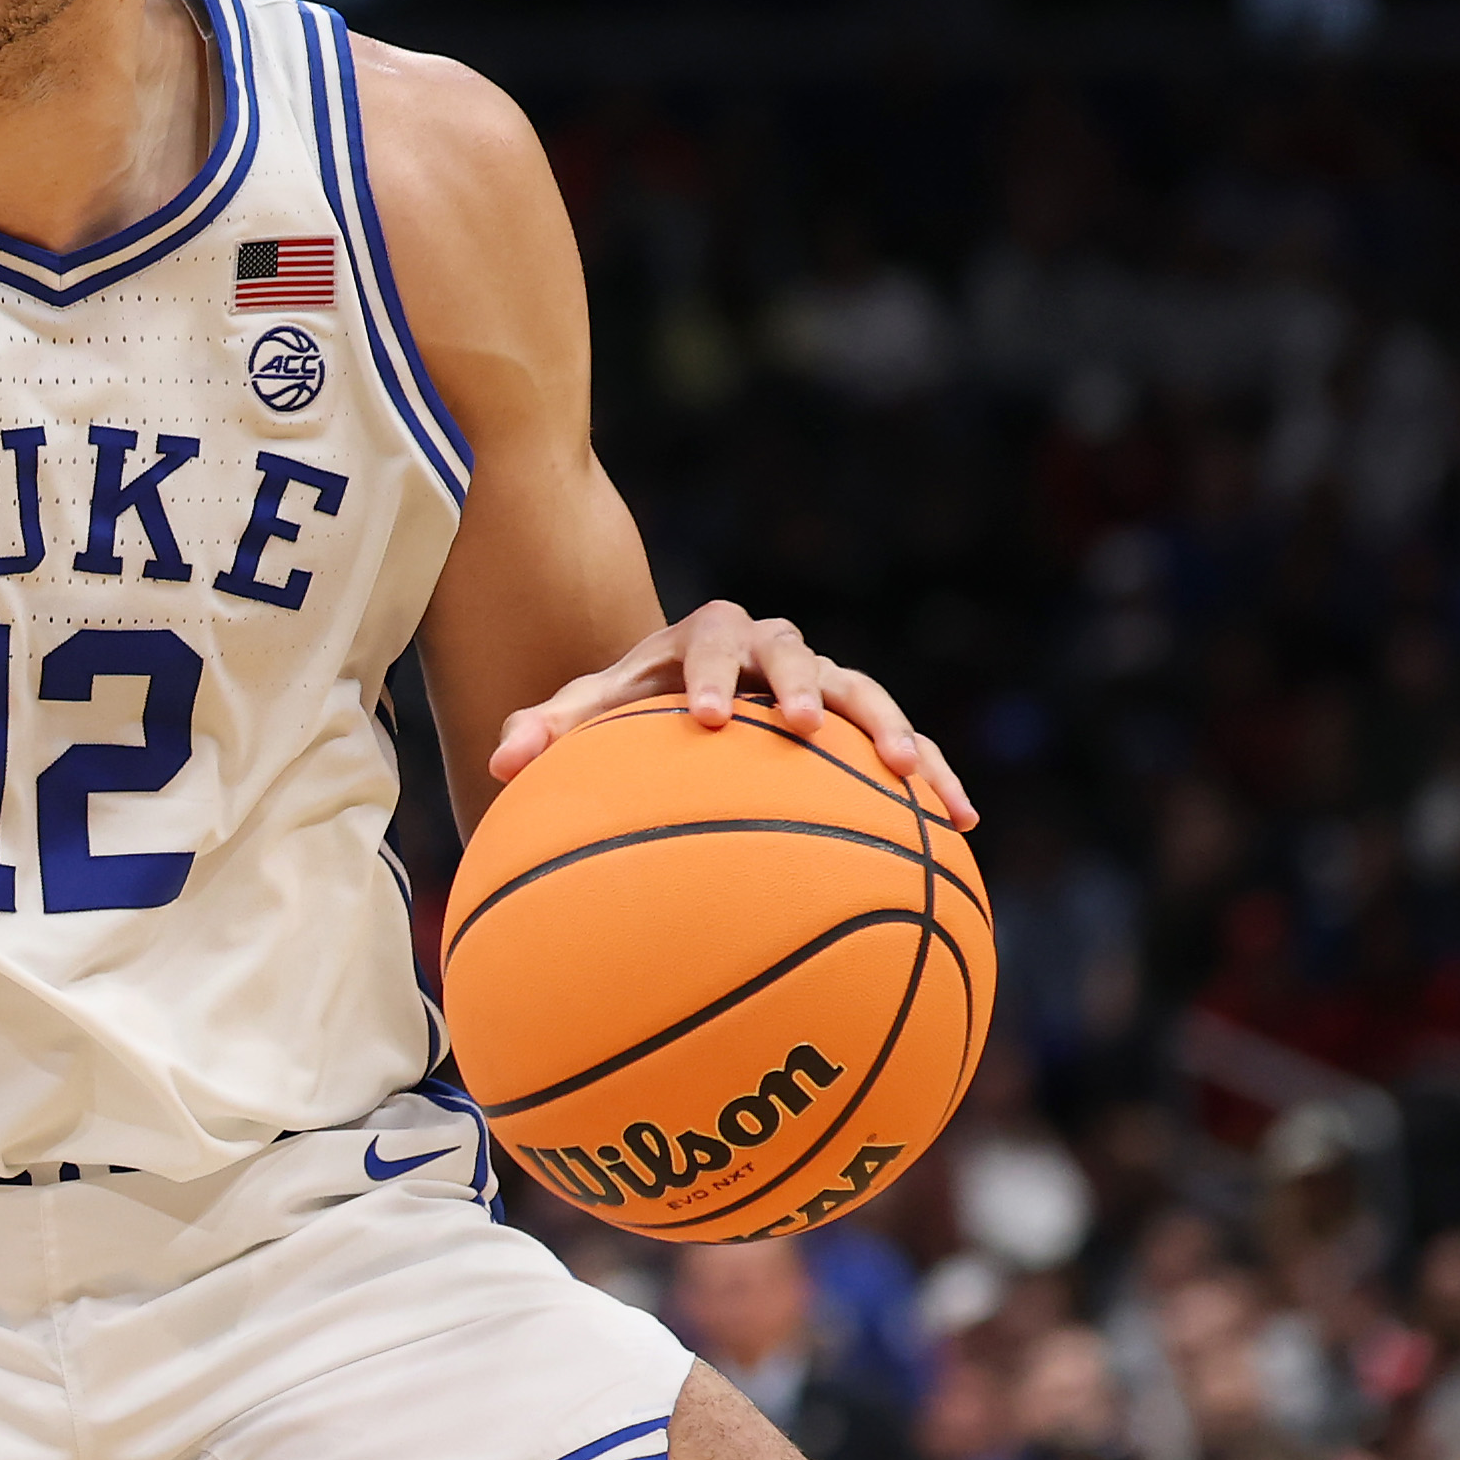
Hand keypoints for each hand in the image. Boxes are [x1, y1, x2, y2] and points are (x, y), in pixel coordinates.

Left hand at [489, 598, 977, 827]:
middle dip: (799, 686)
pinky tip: (961, 822)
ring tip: (909, 775)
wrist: (695, 694)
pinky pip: (909, 745)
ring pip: (866, 695)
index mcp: (705, 637)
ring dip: (888, 730)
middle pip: (796, 654)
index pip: (706, 642)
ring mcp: (825, 682)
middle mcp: (773, 649)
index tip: (705, 719)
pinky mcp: (862, 724)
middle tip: (798, 726)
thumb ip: (548, 729)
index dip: (707, 676)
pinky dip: (936, 776)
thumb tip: (498, 765)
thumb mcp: (592, 711)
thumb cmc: (635, 706)